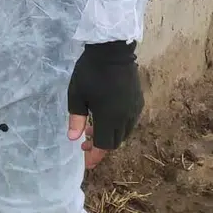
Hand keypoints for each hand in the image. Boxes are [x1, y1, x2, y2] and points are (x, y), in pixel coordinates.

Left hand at [67, 41, 142, 170]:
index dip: (95, 156)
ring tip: (92, 127)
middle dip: (100, 146)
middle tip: (84, 142)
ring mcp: (134, 109)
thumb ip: (76, 119)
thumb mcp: (77, 95)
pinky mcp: (138, 101)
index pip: (104, 146)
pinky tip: (107, 116)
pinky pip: (130, 121)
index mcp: (109, 117)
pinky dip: (118, 126)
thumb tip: (73, 139)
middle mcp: (125, 117)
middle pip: (115, 142)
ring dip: (109, 136)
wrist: (112, 50)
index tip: (86, 162)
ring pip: (124, 133)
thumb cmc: (90, 72)